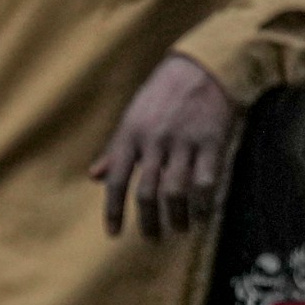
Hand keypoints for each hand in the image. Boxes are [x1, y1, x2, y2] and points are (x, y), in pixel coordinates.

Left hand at [90, 54, 236, 238]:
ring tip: (179, 229)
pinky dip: (203, 203)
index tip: (113, 234)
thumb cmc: (162, 94)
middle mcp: (154, 141)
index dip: (113, 210)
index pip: (116, 180)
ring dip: (177, 217)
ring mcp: (184, 142)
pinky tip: (202, 215)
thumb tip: (93, 175)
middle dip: (148, 221)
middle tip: (152, 238)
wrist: (201, 67)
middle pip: (147, 192)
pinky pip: (207, 181)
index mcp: (130, 135)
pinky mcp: (211, 142)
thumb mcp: (132, 117)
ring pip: (176, 191)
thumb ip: (115, 149)